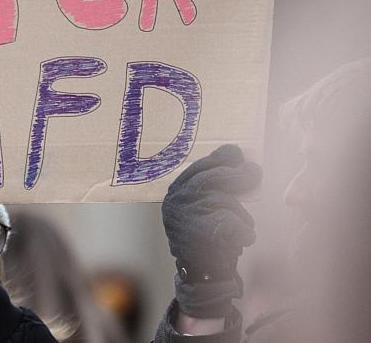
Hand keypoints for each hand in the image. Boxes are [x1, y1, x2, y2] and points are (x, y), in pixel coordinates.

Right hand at [162, 144, 261, 317]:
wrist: (201, 276)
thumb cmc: (207, 236)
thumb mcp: (202, 205)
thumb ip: (213, 183)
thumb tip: (236, 153)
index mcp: (174, 192)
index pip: (198, 167)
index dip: (219, 158)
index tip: (235, 153)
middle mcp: (176, 202)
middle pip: (212, 179)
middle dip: (237, 175)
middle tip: (255, 172)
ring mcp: (186, 217)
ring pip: (226, 203)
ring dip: (241, 215)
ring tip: (240, 229)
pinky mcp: (201, 234)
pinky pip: (234, 223)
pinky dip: (244, 232)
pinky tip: (243, 240)